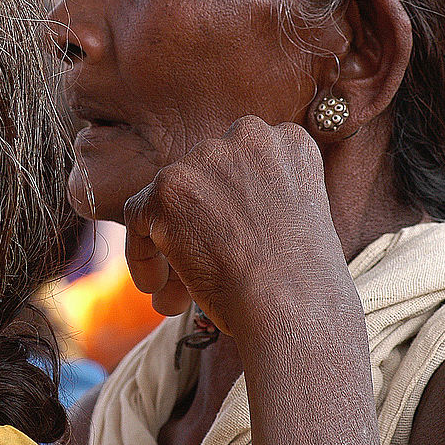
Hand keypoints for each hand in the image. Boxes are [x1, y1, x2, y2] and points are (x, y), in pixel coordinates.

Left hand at [123, 116, 348, 336]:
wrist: (295, 307)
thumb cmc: (305, 286)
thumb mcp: (299, 221)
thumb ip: (258, 201)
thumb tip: (209, 222)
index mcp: (289, 142)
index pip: (242, 167)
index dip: (228, 211)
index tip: (230, 247)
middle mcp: (250, 136)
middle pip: (204, 180)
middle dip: (198, 227)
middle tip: (202, 274)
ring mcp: (207, 159)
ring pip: (170, 199)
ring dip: (170, 246)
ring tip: (177, 294)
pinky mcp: (170, 187)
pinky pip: (138, 216)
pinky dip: (142, 255)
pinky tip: (158, 290)